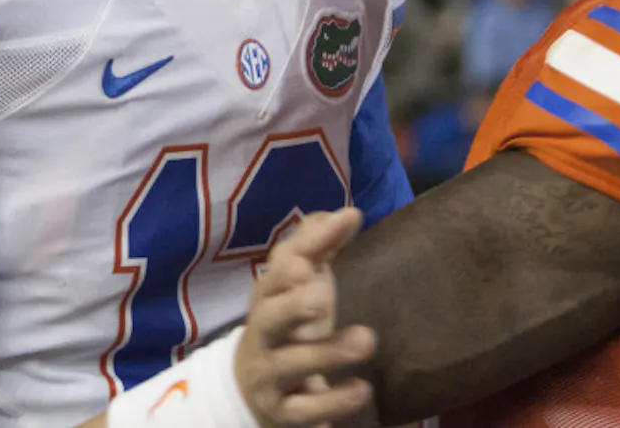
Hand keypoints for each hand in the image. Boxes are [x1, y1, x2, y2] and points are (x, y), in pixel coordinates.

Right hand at [234, 208, 375, 426]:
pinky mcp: (284, 412)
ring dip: (327, 352)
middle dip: (292, 305)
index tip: (319, 251)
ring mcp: (269, 374)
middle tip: (322, 292)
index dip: (295, 260)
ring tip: (366, 339)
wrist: (252, 390)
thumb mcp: (301, 284)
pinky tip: (363, 390)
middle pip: (268, 318)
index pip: (276, 274)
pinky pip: (306, 410)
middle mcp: (262, 334)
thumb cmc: (288, 325)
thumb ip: (320, 246)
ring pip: (290, 364)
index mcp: (267, 298)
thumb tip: (349, 212)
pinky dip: (333, 401)